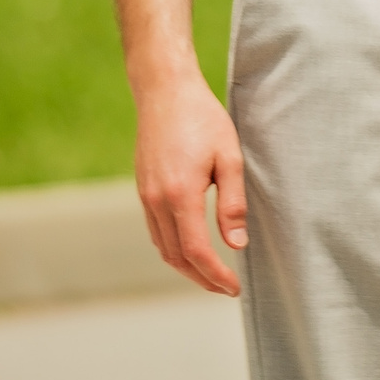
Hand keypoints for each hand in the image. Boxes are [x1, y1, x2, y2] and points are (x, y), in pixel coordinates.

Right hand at [132, 70, 247, 296]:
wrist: (165, 91)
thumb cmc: (203, 118)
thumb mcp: (230, 157)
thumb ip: (233, 203)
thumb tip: (236, 245)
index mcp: (180, 194)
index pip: (196, 251)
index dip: (216, 276)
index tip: (233, 287)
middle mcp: (157, 200)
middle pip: (176, 257)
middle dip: (201, 279)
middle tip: (226, 288)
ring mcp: (146, 196)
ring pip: (163, 247)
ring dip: (186, 267)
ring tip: (212, 275)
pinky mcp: (143, 189)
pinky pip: (155, 231)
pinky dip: (172, 248)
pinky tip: (191, 248)